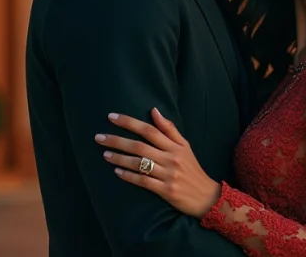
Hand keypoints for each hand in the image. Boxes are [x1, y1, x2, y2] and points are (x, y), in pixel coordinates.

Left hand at [95, 107, 221, 217]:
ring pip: (139, 163)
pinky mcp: (166, 190)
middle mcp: (171, 158)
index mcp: (176, 146)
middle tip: (99, 137)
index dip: (130, 122)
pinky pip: (143, 181)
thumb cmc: (192, 169)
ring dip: (119, 158)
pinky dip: (129, 176)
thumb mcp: (185, 146)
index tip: (112, 117)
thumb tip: (154, 110)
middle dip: (117, 140)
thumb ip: (169, 129)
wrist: (206, 196)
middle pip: (140, 146)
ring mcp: (168, 175)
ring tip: (105, 154)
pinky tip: (117, 172)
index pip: (150, 130)